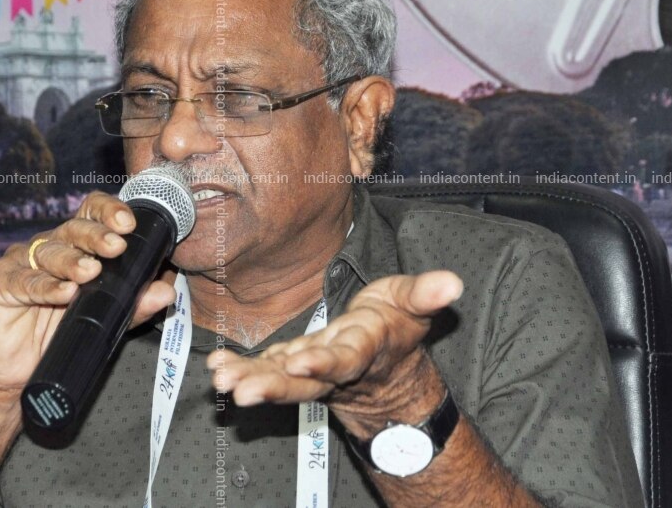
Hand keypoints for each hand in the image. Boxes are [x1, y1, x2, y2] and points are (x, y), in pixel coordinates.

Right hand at [0, 192, 176, 401]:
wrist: (22, 373)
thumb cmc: (62, 334)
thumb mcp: (106, 317)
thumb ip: (134, 304)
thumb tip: (165, 292)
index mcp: (75, 244)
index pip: (91, 213)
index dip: (108, 211)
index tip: (128, 223)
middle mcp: (49, 246)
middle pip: (74, 229)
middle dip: (97, 236)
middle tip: (116, 246)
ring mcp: (22, 262)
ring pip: (49, 252)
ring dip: (72, 261)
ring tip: (90, 272)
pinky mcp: (1, 284)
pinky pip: (25, 282)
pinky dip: (46, 287)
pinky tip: (64, 292)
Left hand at [208, 271, 462, 436]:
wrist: (390, 366)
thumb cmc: (397, 326)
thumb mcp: (415, 305)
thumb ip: (427, 294)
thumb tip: (454, 281)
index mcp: (363, 351)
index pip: (344, 359)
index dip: (324, 362)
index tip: (301, 360)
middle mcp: (333, 368)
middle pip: (302, 381)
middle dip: (272, 385)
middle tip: (240, 389)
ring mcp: (310, 371)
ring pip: (278, 381)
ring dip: (249, 380)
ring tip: (221, 380)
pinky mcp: (292, 367)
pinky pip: (266, 371)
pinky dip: (242, 370)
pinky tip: (217, 369)